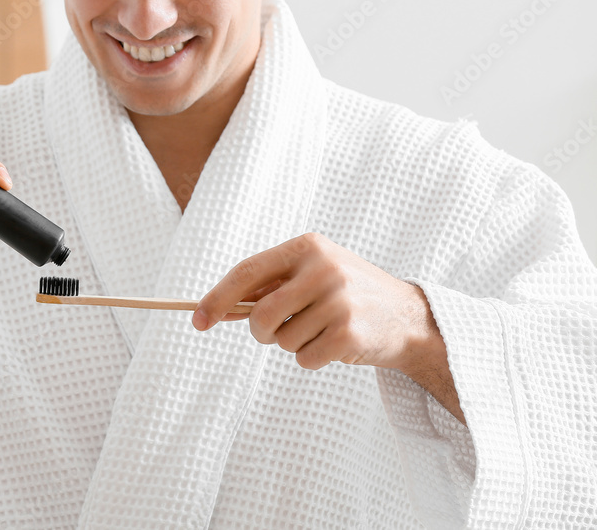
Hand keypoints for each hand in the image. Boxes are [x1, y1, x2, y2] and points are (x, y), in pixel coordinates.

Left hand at [192, 233, 440, 375]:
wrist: (408, 317)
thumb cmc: (346, 295)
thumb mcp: (311, 276)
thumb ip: (269, 287)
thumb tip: (215, 308)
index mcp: (307, 247)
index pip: (246, 272)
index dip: (216, 299)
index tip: (197, 320)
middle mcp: (323, 268)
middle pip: (260, 315)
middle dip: (261, 332)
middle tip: (276, 333)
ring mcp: (339, 300)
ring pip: (282, 340)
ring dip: (293, 345)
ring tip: (320, 331)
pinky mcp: (350, 332)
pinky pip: (304, 359)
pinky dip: (312, 359)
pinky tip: (334, 344)